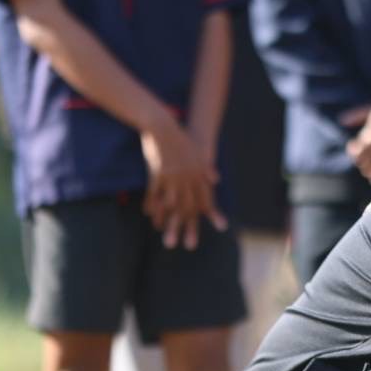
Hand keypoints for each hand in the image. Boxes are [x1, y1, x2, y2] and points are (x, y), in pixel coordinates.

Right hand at [140, 115, 224, 249]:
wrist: (164, 124)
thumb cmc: (181, 139)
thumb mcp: (197, 152)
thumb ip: (207, 168)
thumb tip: (217, 179)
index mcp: (199, 173)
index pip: (207, 196)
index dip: (214, 212)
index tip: (221, 227)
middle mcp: (187, 177)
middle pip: (189, 206)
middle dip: (189, 226)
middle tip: (190, 245)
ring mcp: (172, 176)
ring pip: (171, 204)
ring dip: (167, 220)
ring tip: (163, 234)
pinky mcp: (157, 172)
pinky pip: (154, 193)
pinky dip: (152, 204)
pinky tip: (149, 214)